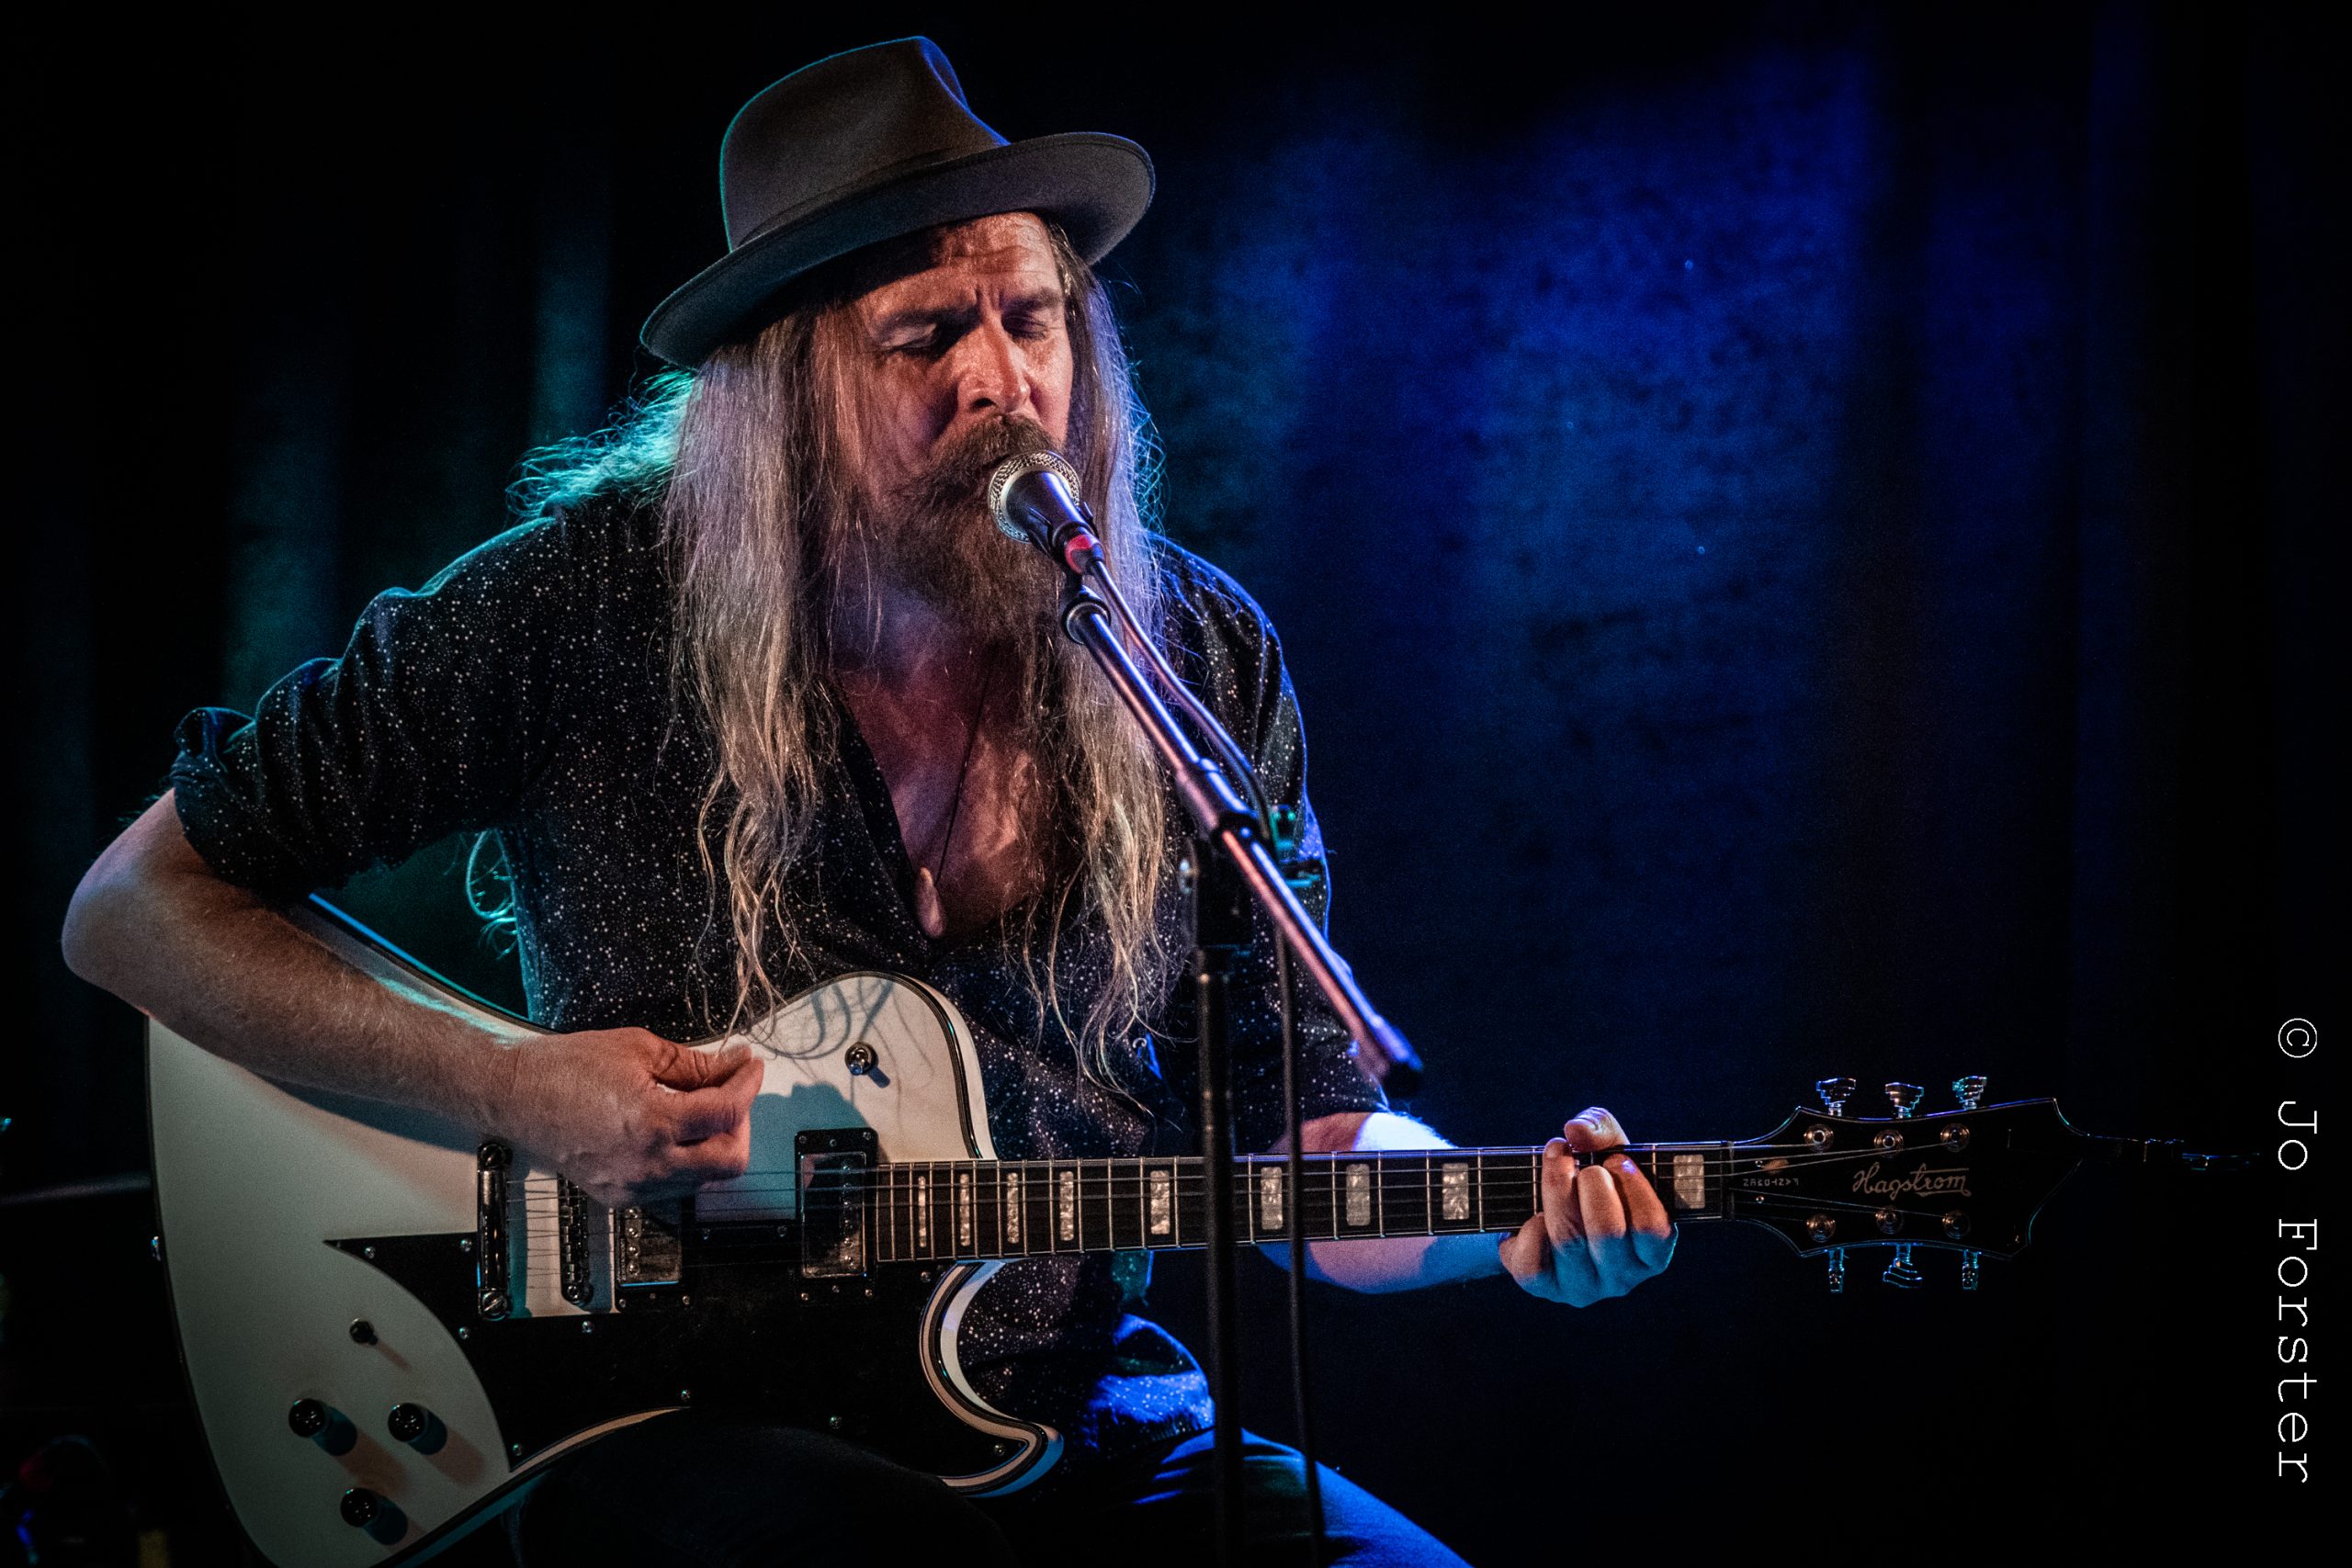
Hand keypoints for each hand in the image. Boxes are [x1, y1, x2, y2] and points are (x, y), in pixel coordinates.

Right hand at [492, 1027, 761, 1207]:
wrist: (514, 1094)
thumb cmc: (564, 1068)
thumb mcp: (639, 1050)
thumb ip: (694, 1064)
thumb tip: (732, 1065)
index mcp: (652, 1123)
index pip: (727, 1112)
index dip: (747, 1085)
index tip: (749, 1068)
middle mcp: (645, 1164)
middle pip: (730, 1161)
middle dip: (740, 1125)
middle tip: (731, 1094)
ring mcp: (632, 1186)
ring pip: (704, 1180)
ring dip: (715, 1146)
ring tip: (701, 1111)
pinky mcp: (619, 1196)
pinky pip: (674, 1189)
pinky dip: (686, 1163)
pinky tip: (675, 1134)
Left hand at [1499, 1107, 1675, 1305]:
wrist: (1543, 1208)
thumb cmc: (1589, 1181)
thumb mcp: (1605, 1148)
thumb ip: (1601, 1129)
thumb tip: (1576, 1131)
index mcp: (1652, 1253)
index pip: (1652, 1229)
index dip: (1633, 1188)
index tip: (1616, 1159)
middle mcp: (1622, 1277)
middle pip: (1607, 1231)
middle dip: (1590, 1184)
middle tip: (1583, 1165)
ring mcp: (1584, 1287)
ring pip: (1569, 1241)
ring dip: (1557, 1190)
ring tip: (1557, 1163)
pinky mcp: (1546, 1289)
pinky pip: (1534, 1265)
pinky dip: (1531, 1230)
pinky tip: (1536, 1213)